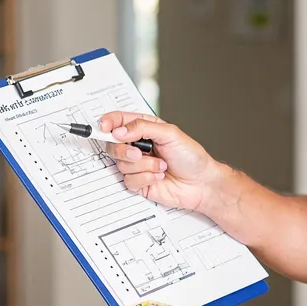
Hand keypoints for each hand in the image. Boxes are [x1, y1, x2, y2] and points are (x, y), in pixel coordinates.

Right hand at [97, 112, 225, 213]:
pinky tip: (159, 176)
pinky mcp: (139, 182)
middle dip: (124, 150)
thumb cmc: (192, 157)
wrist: (201, 184)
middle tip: (139, 153)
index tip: (105, 128)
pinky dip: (146, 178)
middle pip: (113, 145)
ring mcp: (138, 165)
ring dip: (144, 166)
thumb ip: (142, 128)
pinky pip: (129, 180)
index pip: (119, 121)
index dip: (108, 123)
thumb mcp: (170, 134)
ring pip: (122, 164)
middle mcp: (139, 146)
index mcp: (145, 129)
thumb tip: (120, 131)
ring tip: (161, 165)